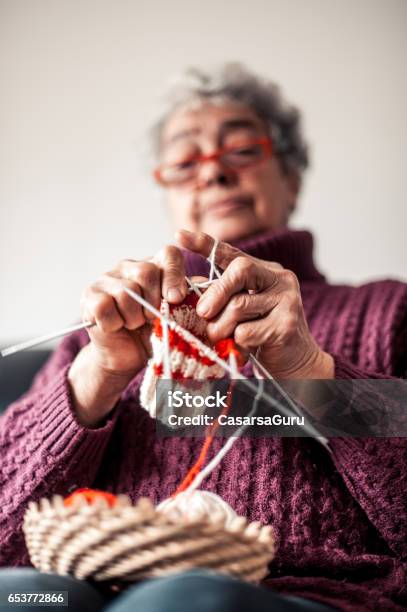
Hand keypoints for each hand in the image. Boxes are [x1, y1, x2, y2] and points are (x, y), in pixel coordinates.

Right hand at [68, 246, 187, 425]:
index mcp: (154, 267)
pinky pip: (105, 305)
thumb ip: (193, 300)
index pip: (169, 254)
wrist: (126, 358)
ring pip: (126, 291)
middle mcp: (129, 267)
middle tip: (151, 319)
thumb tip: (213, 289)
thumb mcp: (178, 316)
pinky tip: (116, 327)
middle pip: (146, 271)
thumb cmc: (156, 334)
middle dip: (153, 302)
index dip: (175, 275)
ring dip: (134, 317)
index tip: (176, 298)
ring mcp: (106, 279)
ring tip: (134, 325)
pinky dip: (115, 322)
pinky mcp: (89, 296)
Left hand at [176, 230, 333, 378]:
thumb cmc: (261, 336)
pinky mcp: (286, 325)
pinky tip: (245, 351)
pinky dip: (237, 344)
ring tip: (223, 339)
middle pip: (239, 271)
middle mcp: (281, 280)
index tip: (179, 236)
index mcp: (267, 271)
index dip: (205, 244)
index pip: (233, 253)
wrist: (296, 364)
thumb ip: (221, 295)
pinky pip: (245, 332)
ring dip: (222, 327)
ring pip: (238, 306)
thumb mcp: (240, 311)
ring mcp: (287, 301)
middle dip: (215, 293)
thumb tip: (190, 284)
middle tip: (202, 312)